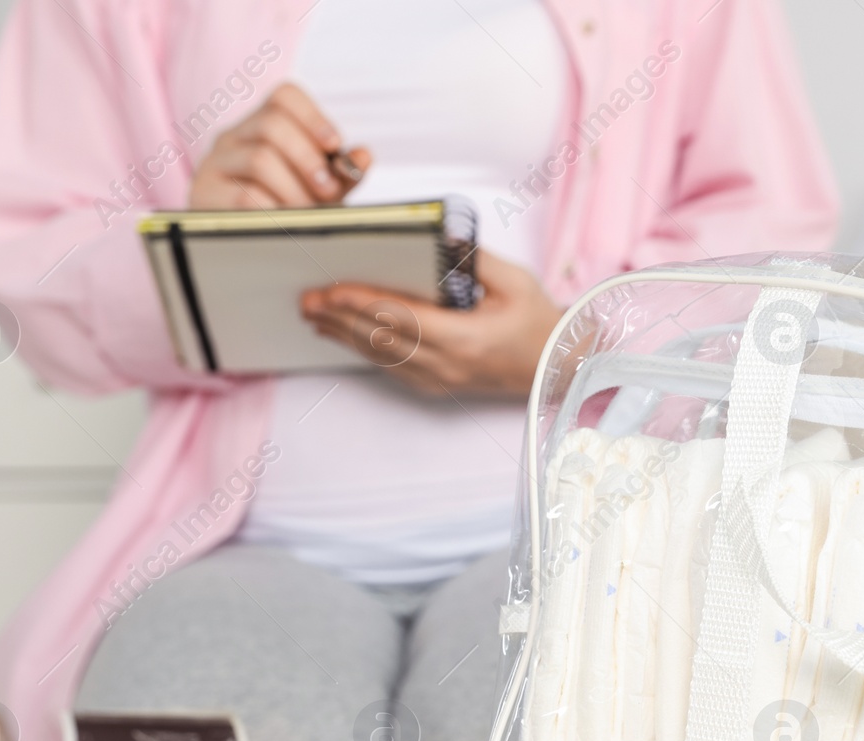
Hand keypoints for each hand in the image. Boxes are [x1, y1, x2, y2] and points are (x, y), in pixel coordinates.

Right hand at [188, 83, 371, 209]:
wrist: (237, 247)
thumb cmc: (284, 210)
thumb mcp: (317, 189)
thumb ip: (340, 173)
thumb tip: (364, 156)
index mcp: (261, 126)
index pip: (284, 97)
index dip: (314, 117)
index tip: (335, 145)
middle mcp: (234, 137)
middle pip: (272, 125)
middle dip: (309, 159)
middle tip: (327, 190)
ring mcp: (215, 164)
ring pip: (259, 159)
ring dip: (294, 189)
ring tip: (307, 212)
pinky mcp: (204, 195)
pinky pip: (243, 196)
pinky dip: (273, 210)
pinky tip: (284, 224)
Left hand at [300, 252, 563, 397]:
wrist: (555, 367)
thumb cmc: (538, 323)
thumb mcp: (515, 282)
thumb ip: (475, 258)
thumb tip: (442, 233)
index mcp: (466, 339)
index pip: (402, 319)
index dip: (363, 304)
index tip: (333, 290)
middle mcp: (447, 365)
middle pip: (381, 340)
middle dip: (340, 318)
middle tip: (308, 299)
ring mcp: (439, 379)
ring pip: (379, 356)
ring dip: (343, 334)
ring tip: (313, 314)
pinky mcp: (434, 384)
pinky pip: (389, 365)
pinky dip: (361, 348)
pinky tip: (341, 333)